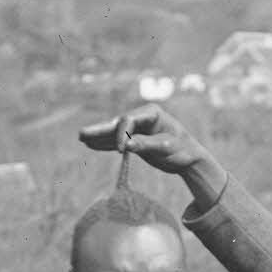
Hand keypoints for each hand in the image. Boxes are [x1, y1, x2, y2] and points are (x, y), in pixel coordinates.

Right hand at [79, 105, 209, 174]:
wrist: (190, 157)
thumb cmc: (182, 150)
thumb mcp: (166, 148)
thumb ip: (147, 145)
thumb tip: (127, 145)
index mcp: (151, 113)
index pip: (129, 120)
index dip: (122, 134)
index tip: (122, 150)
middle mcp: (142, 117)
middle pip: (117, 123)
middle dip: (100, 129)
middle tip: (81, 134)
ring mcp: (138, 128)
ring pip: (115, 132)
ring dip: (100, 136)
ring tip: (82, 139)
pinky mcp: (136, 139)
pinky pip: (118, 141)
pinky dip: (106, 144)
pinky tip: (92, 145)